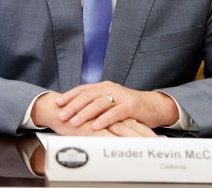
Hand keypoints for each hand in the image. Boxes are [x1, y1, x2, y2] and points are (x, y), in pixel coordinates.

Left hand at [31, 92, 156, 136]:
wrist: (154, 106)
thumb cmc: (129, 107)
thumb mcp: (110, 103)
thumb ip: (96, 104)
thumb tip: (75, 112)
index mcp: (103, 87)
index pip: (82, 89)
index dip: (69, 96)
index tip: (57, 103)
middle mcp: (110, 89)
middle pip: (87, 96)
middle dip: (72, 106)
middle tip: (61, 115)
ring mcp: (120, 96)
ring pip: (98, 104)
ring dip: (84, 113)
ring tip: (74, 122)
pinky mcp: (131, 106)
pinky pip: (115, 113)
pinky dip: (104, 119)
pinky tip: (95, 126)